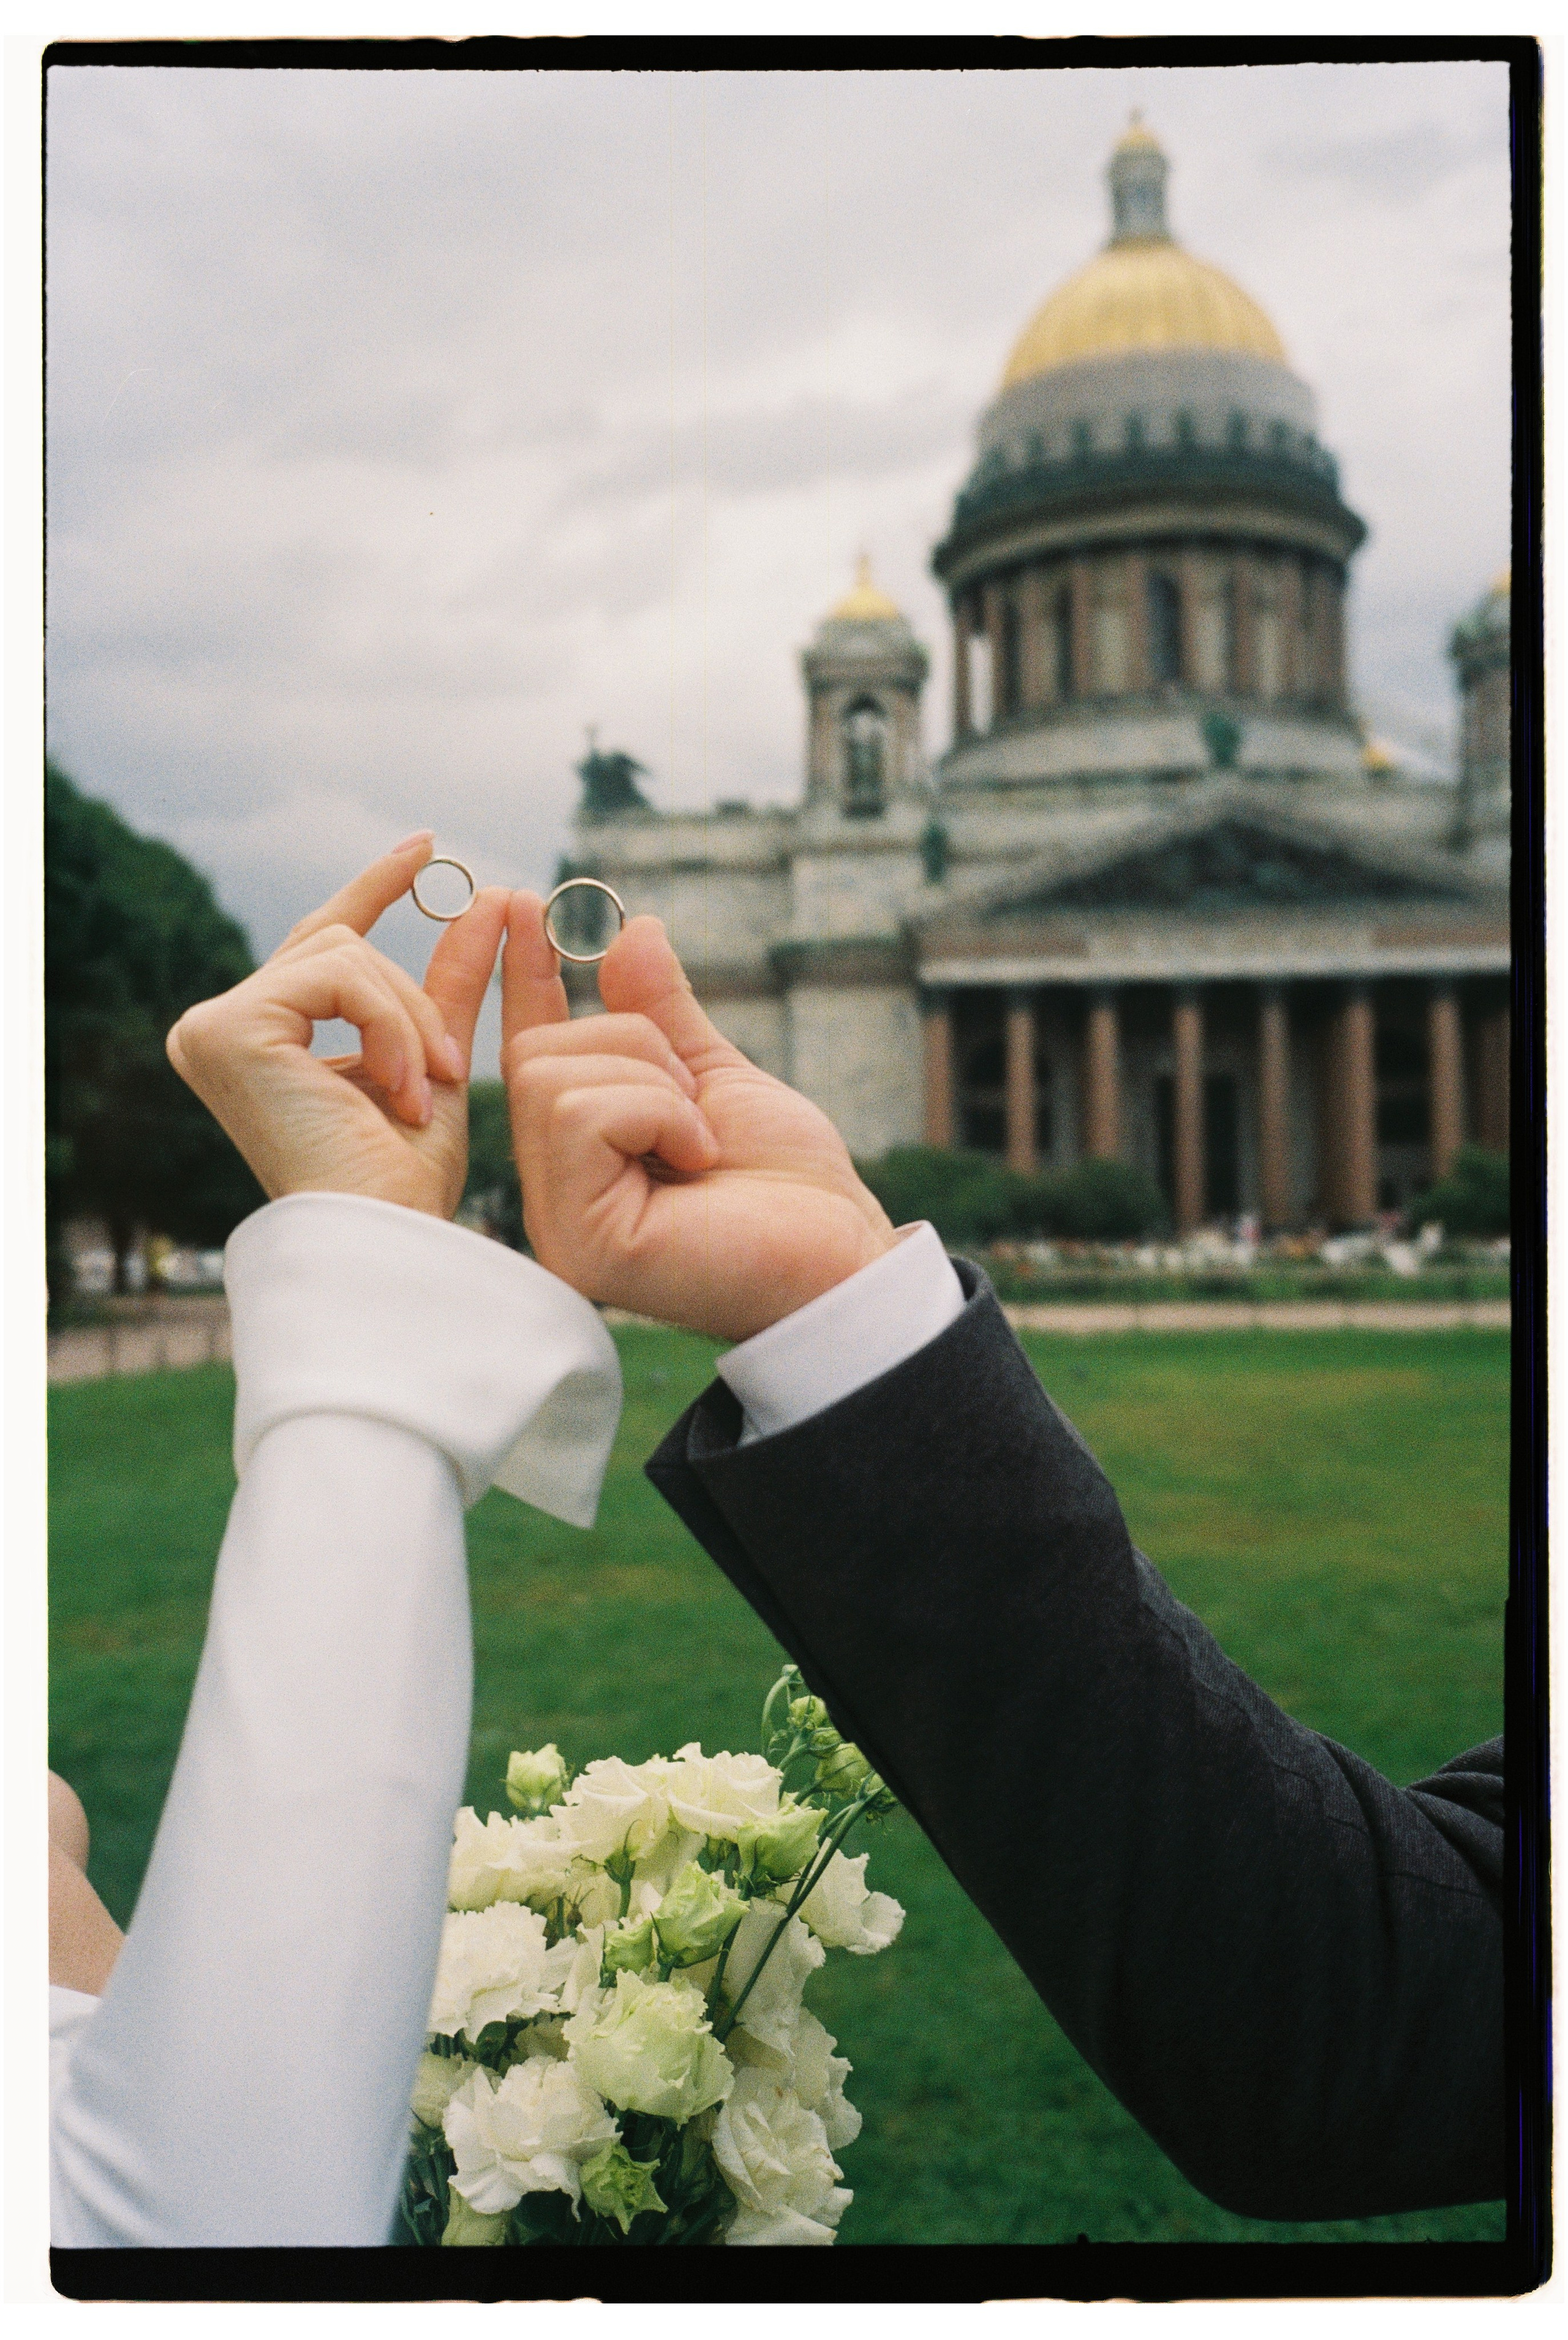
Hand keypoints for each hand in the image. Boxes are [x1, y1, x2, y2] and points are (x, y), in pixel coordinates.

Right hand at [168, 836, 507, 1219]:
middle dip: (414, 1000)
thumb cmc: (406, 1179)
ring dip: (410, 1022)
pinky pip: (339, 974)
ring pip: (346, 955)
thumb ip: (450, 980)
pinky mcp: (225, 1029)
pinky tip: (401, 1090)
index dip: (374, 888)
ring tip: (424, 1092)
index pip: (322, 942)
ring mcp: (211, 1027)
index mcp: (257, 1040)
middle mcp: (216, 1028)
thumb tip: (489, 894)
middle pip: (339, 947)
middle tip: (453, 1069)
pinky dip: (390, 1025)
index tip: (428, 846)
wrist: (389, 1239)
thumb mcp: (434, 1058)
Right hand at [501, 897, 896, 1339]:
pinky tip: (696, 1158)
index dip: (522, 975)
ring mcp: (557, 1222)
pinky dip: (658, 1112)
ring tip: (699, 1141)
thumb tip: (629, 932)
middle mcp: (551, 1193)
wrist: (841, 1253)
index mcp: (577, 1157)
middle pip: (537, 1053)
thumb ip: (663, 1015)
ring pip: (554, 1076)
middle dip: (633, 1047)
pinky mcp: (580, 1241)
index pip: (528, 1049)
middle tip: (695, 1106)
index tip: (519, 901)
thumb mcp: (718, 1077)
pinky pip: (583, 1114)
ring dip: (654, 1084)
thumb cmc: (787, 1183)